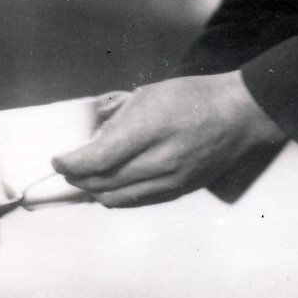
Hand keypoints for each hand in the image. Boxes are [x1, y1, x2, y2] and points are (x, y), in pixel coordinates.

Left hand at [52, 73, 286, 207]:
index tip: (57, 160)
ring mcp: (172, 181)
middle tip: (66, 170)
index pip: (99, 159)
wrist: (240, 116)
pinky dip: (116, 197)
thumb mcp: (148, 95)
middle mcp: (161, 160)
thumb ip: (116, 119)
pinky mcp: (180, 191)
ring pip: (118, 198)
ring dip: (93, 191)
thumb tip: (89, 139)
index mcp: (151, 129)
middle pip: (103, 182)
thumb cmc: (193, 97)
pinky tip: (107, 187)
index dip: (71, 164)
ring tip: (82, 180)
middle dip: (77, 178)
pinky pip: (138, 202)